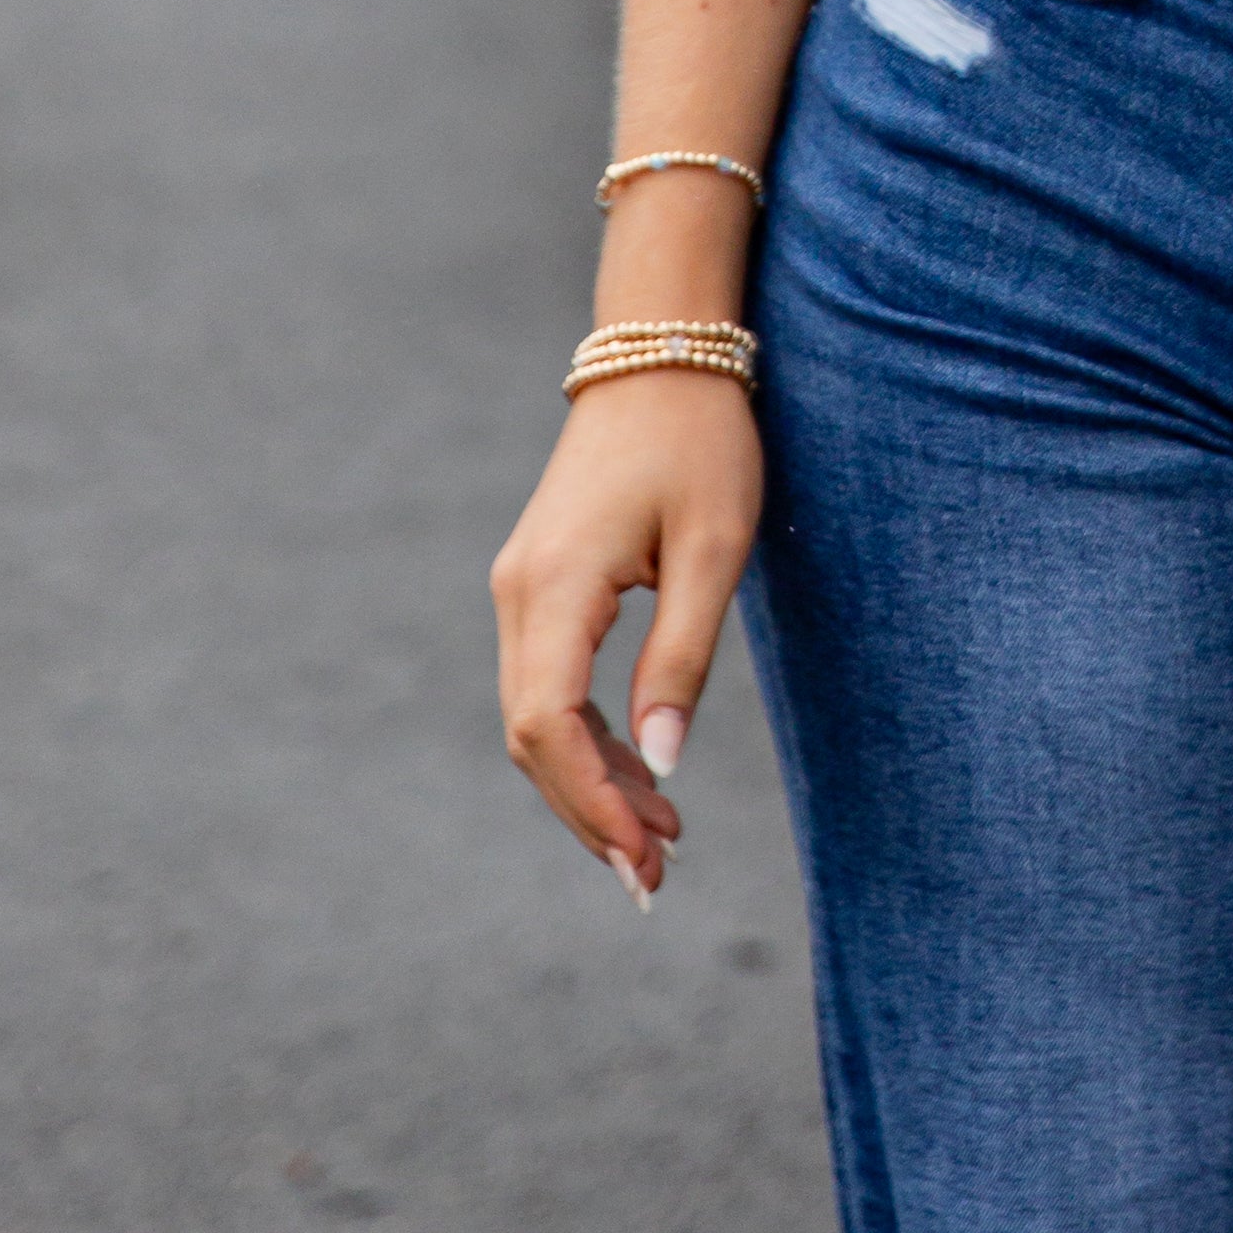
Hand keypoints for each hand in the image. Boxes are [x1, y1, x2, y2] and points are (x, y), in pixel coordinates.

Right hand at [490, 371, 763, 902]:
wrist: (661, 354)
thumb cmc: (701, 441)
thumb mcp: (713, 547)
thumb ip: (682, 656)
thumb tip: (661, 767)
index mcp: (555, 585)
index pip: (548, 725)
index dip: (590, 803)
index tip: (645, 859)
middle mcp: (519, 594)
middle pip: (533, 738)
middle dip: (590, 814)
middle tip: (657, 878)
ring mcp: (522, 590)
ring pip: (537, 719)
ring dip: (590, 783)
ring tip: (662, 840)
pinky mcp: (540, 586)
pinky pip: (549, 685)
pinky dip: (587, 740)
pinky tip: (639, 774)